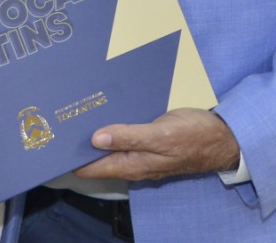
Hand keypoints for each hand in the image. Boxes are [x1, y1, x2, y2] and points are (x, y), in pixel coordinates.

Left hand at [73, 108, 240, 181]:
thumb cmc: (194, 136)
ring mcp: (142, 152)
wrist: (224, 138)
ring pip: (110, 144)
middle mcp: (133, 162)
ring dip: (94, 131)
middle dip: (78, 142)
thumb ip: (129, 136)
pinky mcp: (150, 140)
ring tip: (75, 110)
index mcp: (132, 164)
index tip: (51, 143)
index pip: (90, 168)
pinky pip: (125, 134)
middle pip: (97, 156)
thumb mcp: (161, 134)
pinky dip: (112, 125)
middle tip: (58, 118)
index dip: (70, 158)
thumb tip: (95, 138)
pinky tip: (106, 108)